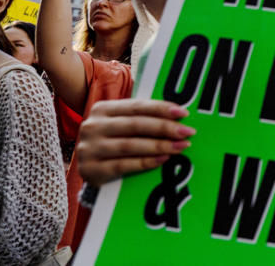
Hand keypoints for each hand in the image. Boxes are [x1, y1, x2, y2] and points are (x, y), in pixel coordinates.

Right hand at [76, 99, 193, 184]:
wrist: (87, 169)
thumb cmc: (113, 141)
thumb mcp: (120, 124)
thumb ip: (142, 117)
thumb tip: (178, 115)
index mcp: (102, 109)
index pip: (137, 106)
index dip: (162, 109)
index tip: (184, 114)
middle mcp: (93, 126)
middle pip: (136, 125)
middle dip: (165, 128)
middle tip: (187, 132)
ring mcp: (89, 148)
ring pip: (131, 145)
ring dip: (160, 146)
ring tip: (180, 146)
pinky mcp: (91, 170)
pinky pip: (124, 165)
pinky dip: (146, 162)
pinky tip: (163, 159)